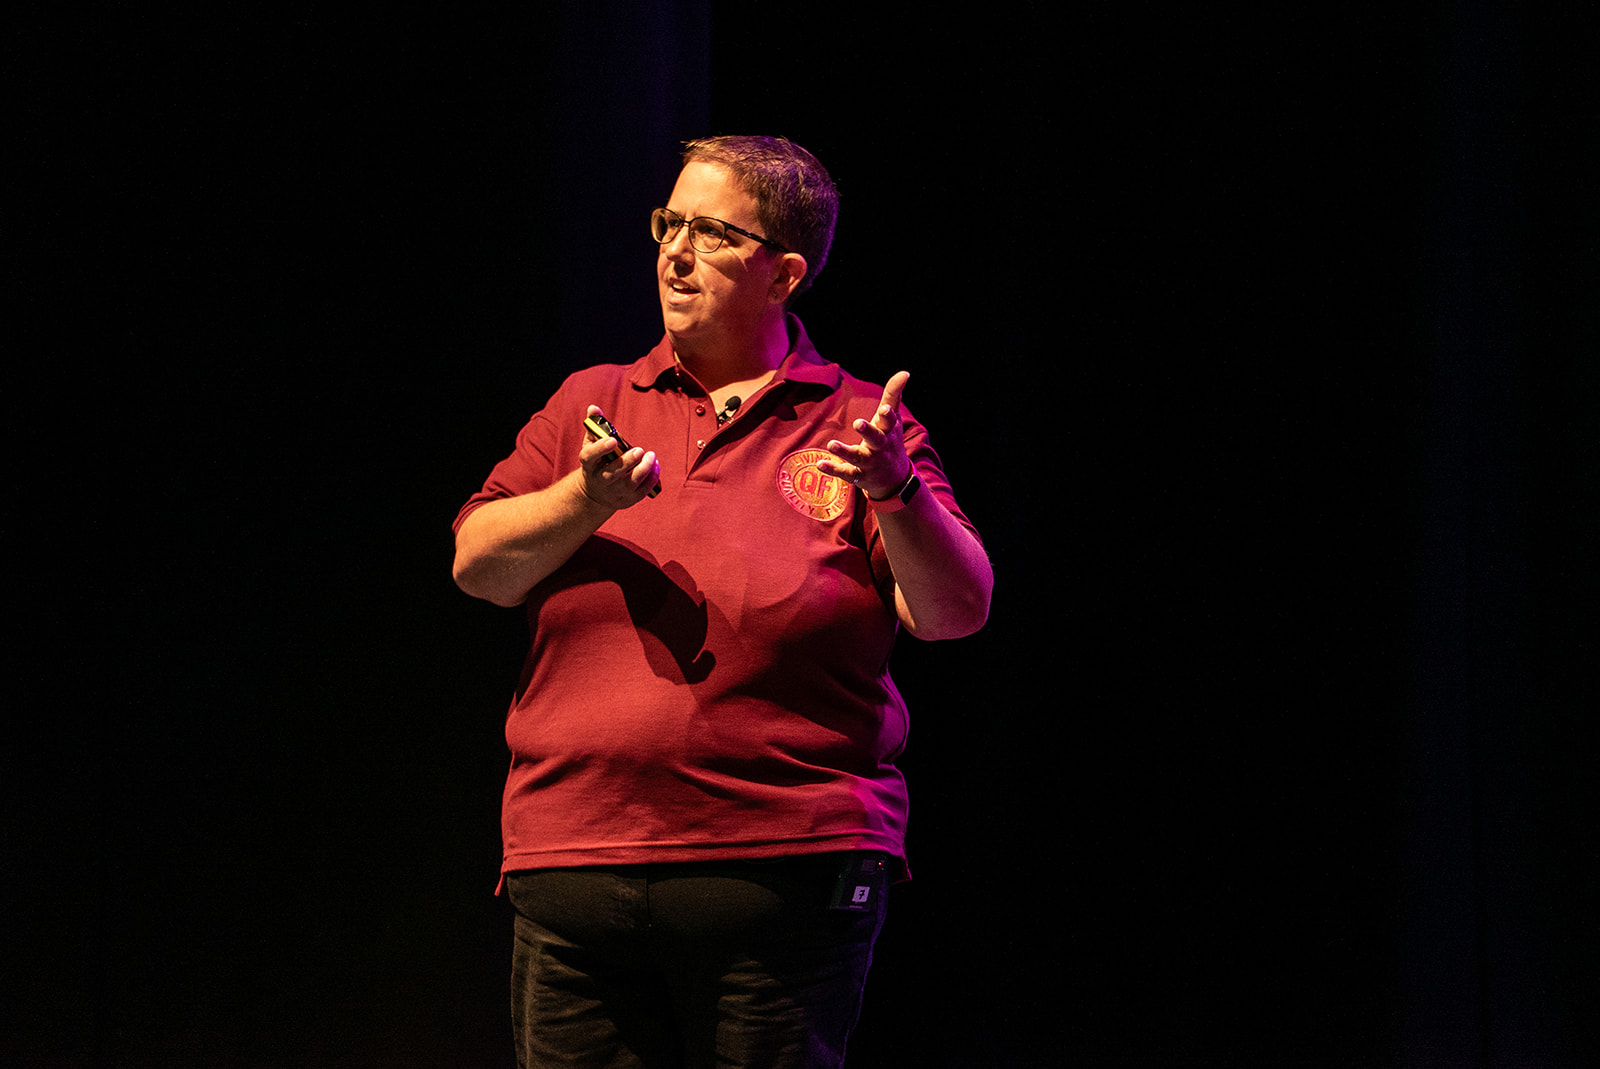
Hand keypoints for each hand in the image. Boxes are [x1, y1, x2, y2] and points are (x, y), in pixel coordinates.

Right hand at [578, 405, 659, 508]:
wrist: (596, 492)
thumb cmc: (597, 461)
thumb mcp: (592, 444)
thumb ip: (595, 426)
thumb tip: (593, 408)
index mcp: (588, 464)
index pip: (589, 457)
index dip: (600, 448)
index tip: (613, 440)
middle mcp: (599, 480)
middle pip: (612, 473)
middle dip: (628, 461)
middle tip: (640, 450)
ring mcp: (613, 492)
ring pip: (629, 484)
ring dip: (643, 470)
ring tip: (652, 456)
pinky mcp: (627, 500)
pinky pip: (641, 491)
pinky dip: (651, 479)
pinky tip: (655, 466)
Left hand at [820, 371, 912, 500]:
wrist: (895, 480)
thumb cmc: (890, 441)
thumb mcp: (893, 420)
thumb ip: (894, 395)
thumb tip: (904, 372)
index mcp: (888, 432)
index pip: (890, 422)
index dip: (888, 416)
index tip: (884, 409)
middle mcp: (880, 448)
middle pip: (876, 439)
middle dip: (868, 431)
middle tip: (858, 423)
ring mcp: (869, 463)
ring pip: (857, 457)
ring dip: (844, 451)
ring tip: (831, 444)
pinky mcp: (857, 475)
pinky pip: (845, 473)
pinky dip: (833, 469)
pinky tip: (820, 464)